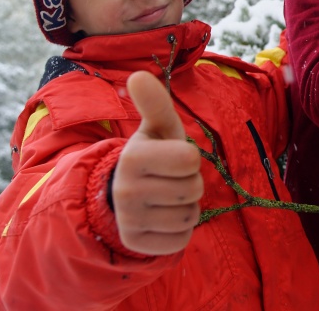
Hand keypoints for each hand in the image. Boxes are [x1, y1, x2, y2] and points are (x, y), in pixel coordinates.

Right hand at [112, 71, 203, 254]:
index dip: (189, 158)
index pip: (190, 159)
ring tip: (167, 197)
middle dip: (190, 182)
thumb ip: (155, 103)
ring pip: (188, 216)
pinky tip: (163, 218)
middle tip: (170, 178)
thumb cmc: (154, 154)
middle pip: (193, 189)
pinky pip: (180, 240)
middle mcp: (126, 191)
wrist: (125, 193)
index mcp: (133, 157)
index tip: (172, 157)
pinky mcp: (135, 244)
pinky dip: (179, 231)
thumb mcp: (158, 128)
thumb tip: (137, 75)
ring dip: (187, 207)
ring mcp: (128, 220)